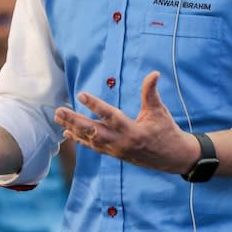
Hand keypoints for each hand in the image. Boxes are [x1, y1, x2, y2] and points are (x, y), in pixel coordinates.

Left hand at [54, 71, 198, 174]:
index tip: (81, 95)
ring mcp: (116, 150)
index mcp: (133, 131)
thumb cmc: (167, 131)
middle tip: (59, 111)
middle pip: (93, 131)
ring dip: (73, 129)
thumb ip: (151, 93)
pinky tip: (67, 133)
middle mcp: (121, 142)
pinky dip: (80, 140)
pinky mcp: (115, 154)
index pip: (110, 116)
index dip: (96, 105)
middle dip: (75, 121)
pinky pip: (94, 147)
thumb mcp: (159, 111)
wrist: (173, 158)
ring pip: (90, 140)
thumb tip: (154, 73)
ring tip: (58, 118)